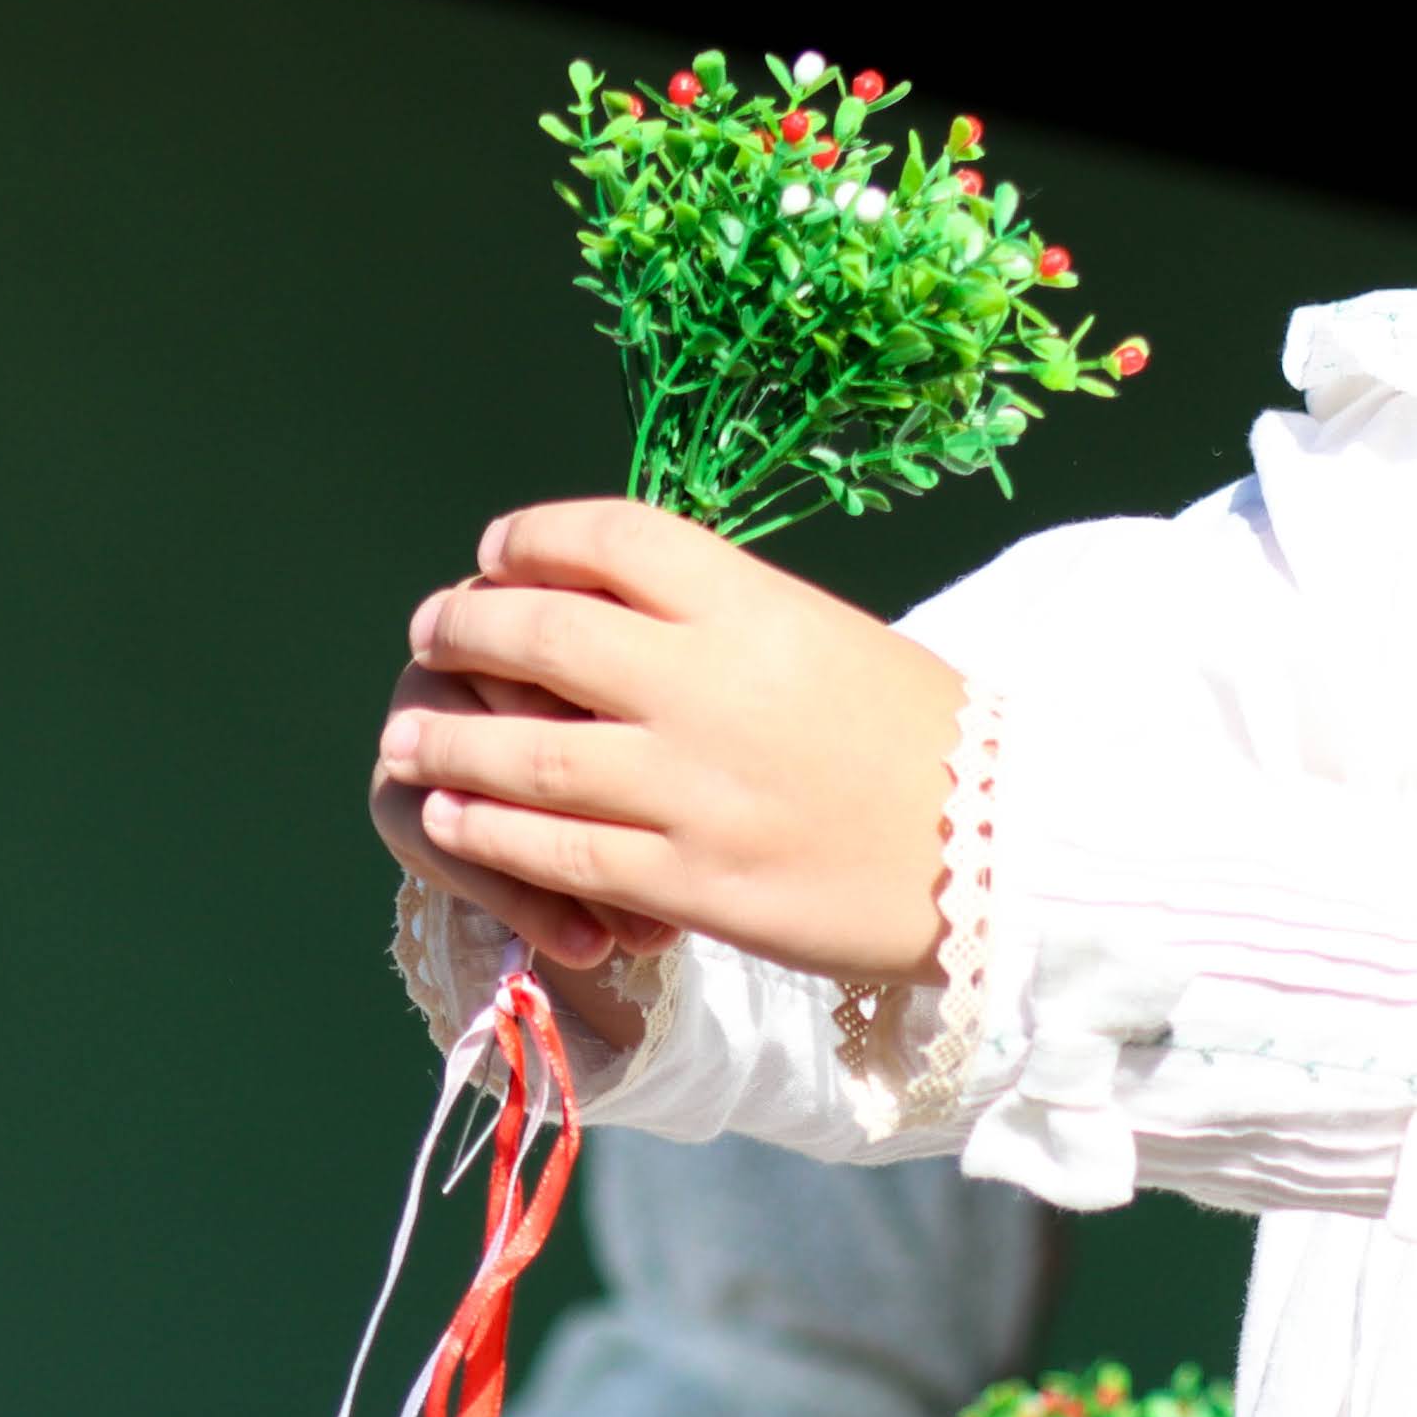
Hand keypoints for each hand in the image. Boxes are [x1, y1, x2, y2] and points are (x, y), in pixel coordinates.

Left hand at [370, 500, 965, 984]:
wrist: (1005, 849)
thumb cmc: (921, 734)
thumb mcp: (828, 635)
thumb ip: (721, 618)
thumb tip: (605, 604)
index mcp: (755, 603)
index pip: (607, 536)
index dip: (531, 537)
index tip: (495, 551)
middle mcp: (711, 682)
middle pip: (540, 631)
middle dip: (465, 627)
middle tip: (431, 632)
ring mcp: (693, 786)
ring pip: (526, 749)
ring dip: (450, 735)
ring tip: (411, 733)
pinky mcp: (691, 879)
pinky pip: (556, 848)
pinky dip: (488, 826)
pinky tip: (452, 812)